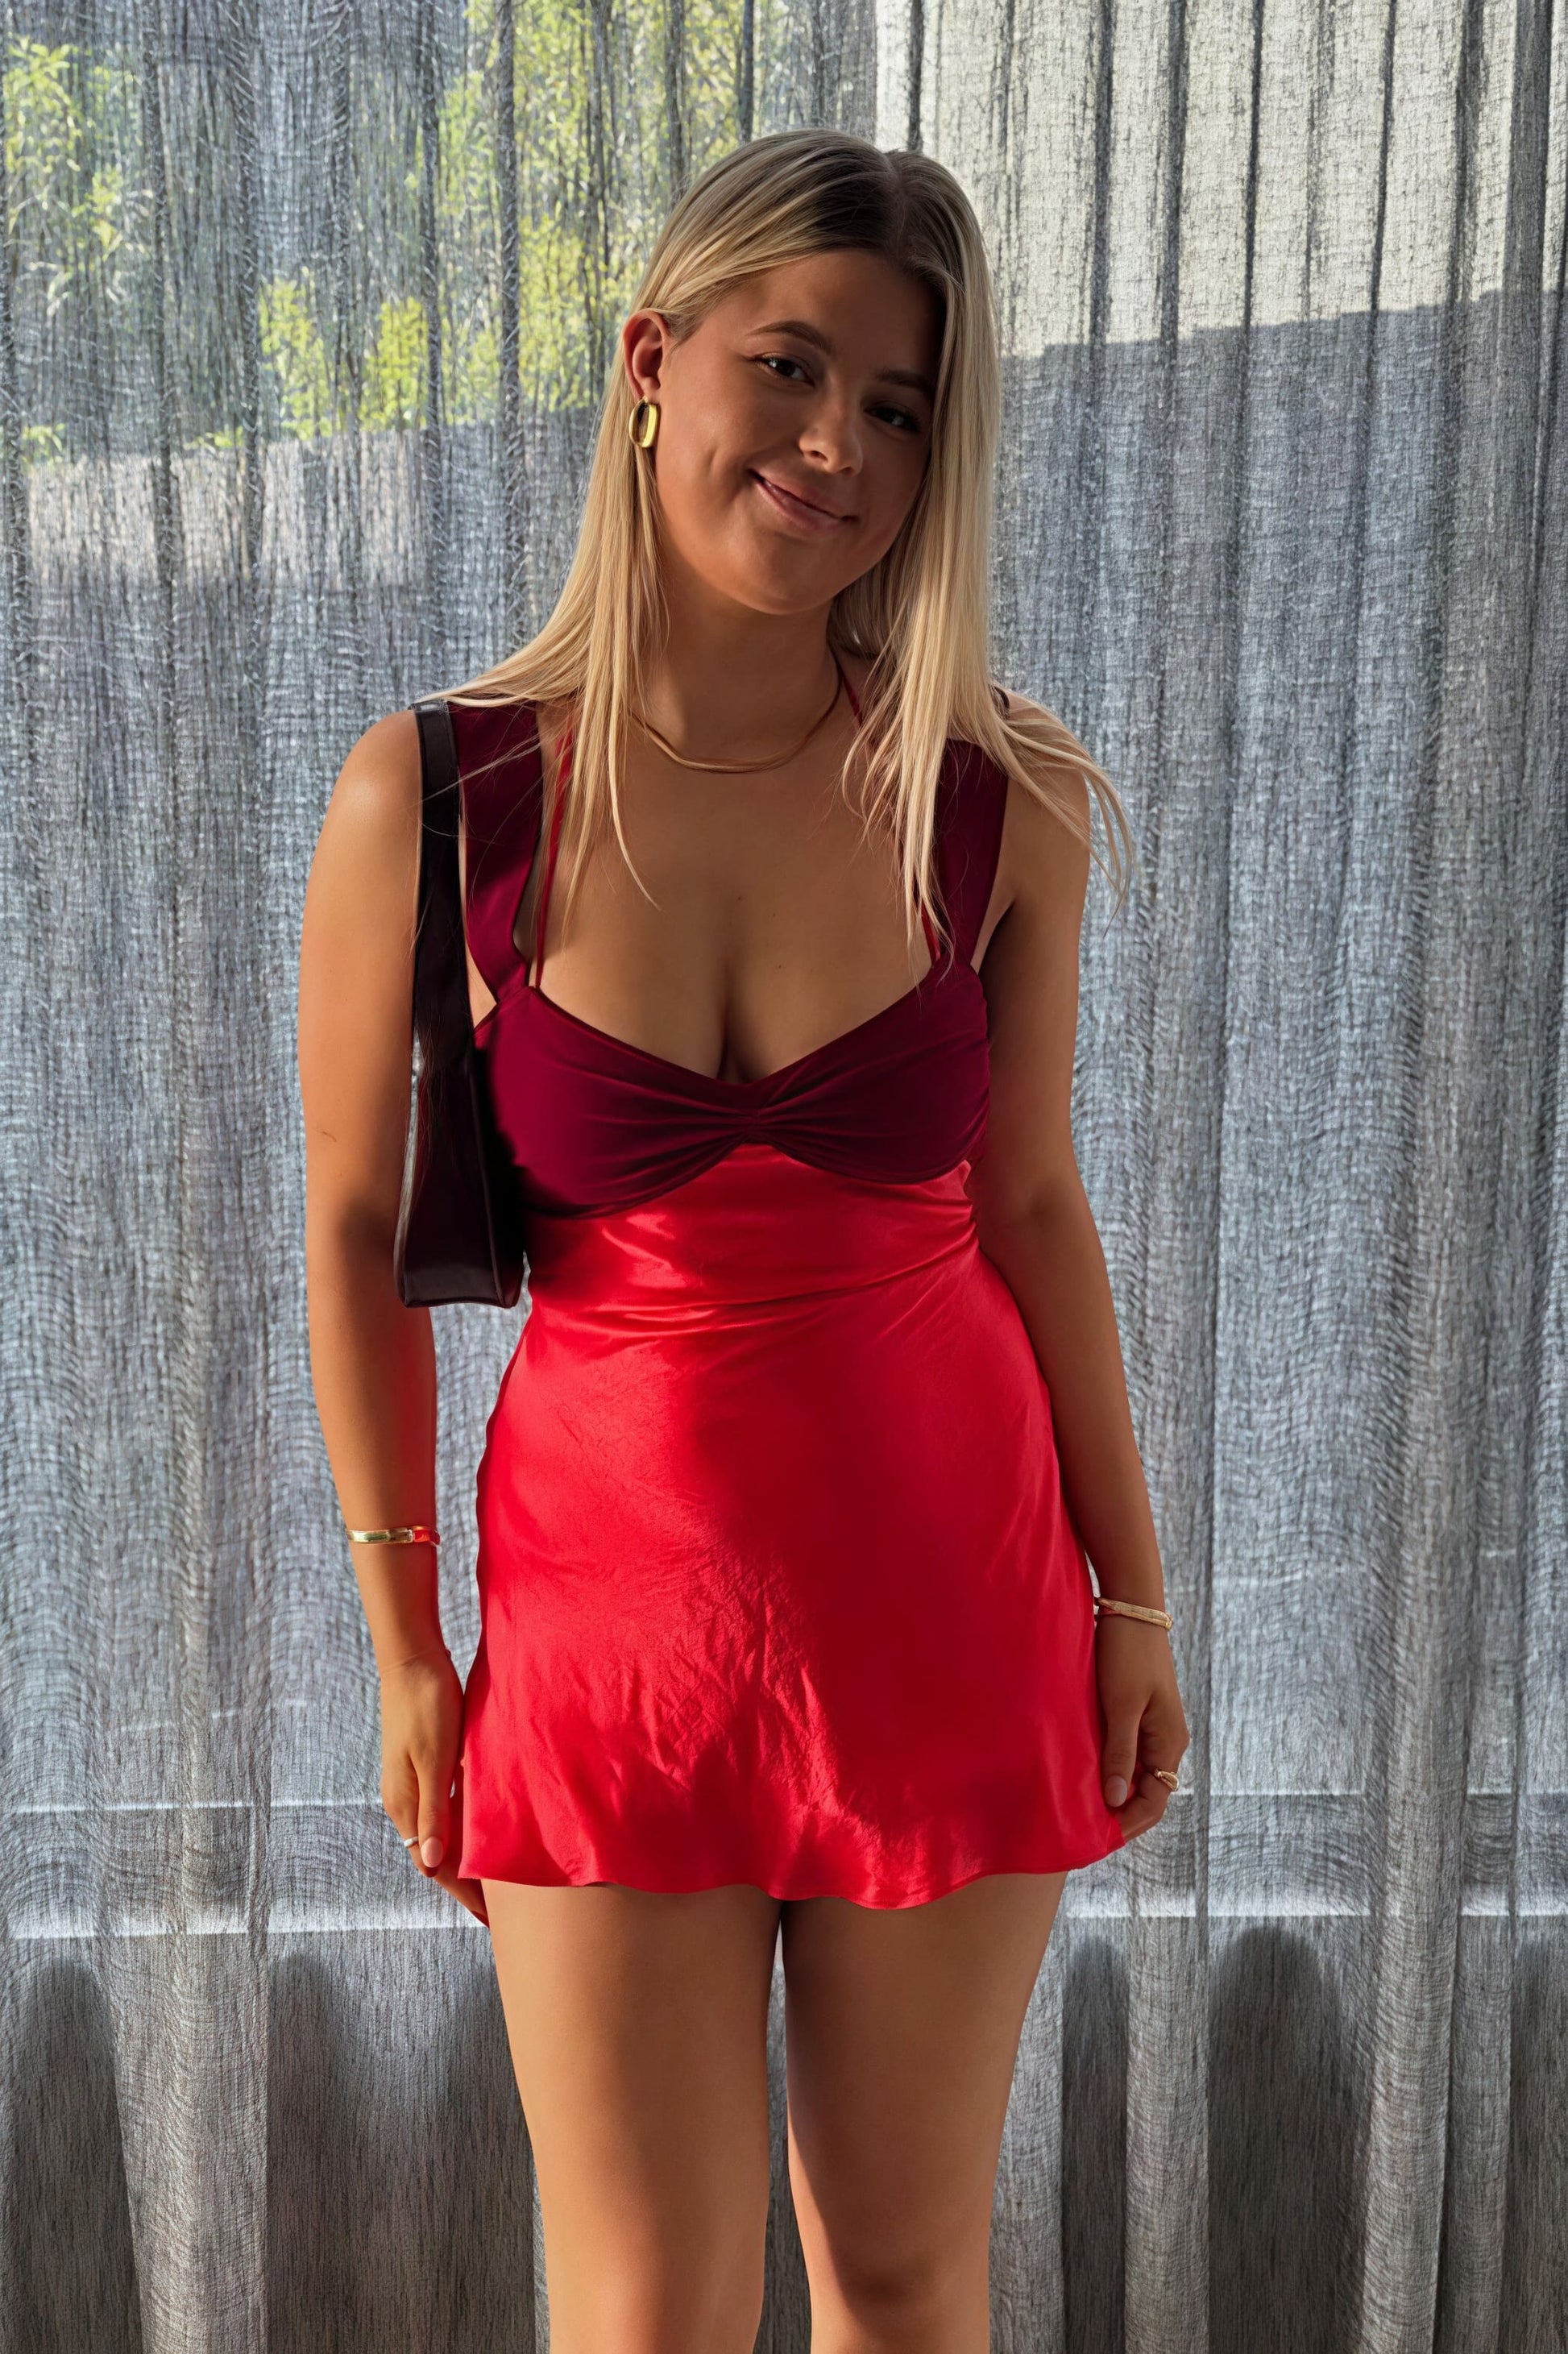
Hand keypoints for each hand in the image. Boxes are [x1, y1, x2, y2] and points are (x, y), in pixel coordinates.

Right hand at [379, 1644, 489, 1926]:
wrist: (411, 1659)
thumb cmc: (426, 1705)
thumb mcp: (435, 1760)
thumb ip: (436, 1811)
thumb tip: (434, 1866)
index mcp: (406, 1804)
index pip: (434, 1864)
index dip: (462, 1892)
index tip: (491, 1919)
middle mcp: (405, 1800)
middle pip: (436, 1854)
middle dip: (465, 1881)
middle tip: (501, 1909)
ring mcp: (411, 1782)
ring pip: (440, 1832)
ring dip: (464, 1855)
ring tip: (496, 1876)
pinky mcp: (423, 1764)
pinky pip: (443, 1808)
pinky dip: (462, 1827)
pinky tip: (482, 1828)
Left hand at [1094, 1617, 1188, 1840]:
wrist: (1131, 1609)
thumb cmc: (1127, 1655)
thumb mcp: (1121, 1706)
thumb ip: (1120, 1753)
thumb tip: (1115, 1800)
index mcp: (1169, 1742)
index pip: (1155, 1800)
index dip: (1128, 1823)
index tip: (1097, 1837)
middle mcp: (1166, 1740)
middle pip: (1146, 1791)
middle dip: (1119, 1812)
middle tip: (1084, 1829)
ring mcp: (1152, 1726)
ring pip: (1135, 1772)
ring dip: (1113, 1790)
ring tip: (1080, 1806)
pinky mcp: (1137, 1713)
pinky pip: (1127, 1752)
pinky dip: (1109, 1766)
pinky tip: (1084, 1771)